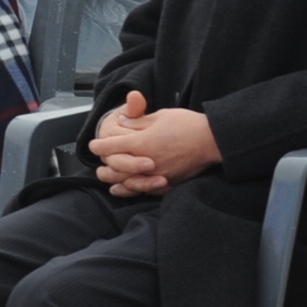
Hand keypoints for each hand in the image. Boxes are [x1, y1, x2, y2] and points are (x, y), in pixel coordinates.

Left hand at [90, 94, 220, 196]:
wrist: (213, 140)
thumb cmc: (187, 124)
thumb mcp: (159, 116)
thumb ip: (137, 122)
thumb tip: (121, 122)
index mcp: (142, 142)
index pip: (111, 146)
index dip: (99, 144)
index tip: (94, 144)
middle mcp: (146, 162)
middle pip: (114, 167)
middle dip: (103, 163)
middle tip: (98, 160)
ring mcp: (157, 176)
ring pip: (126, 182)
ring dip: (113, 178)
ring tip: (105, 175)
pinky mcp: (167, 184)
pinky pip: (143, 191)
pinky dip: (130, 189)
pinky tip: (123, 188)